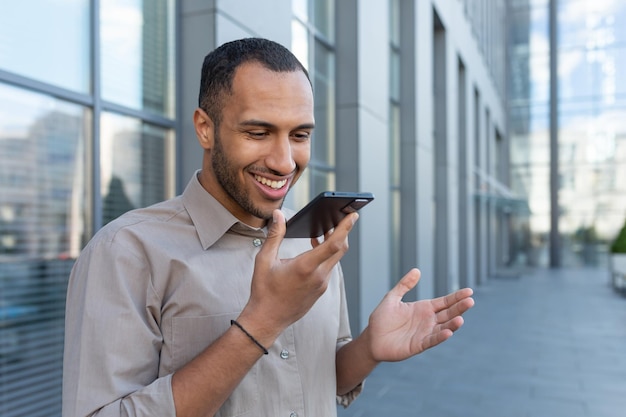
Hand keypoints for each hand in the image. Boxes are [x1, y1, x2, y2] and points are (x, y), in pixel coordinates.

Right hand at [239, 209, 358, 341]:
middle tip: (340, 218)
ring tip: (323, 232)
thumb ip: (274, 235)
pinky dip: (326, 257)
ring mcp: (321, 285)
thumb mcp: (264, 260)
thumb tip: (278, 215)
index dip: (345, 228)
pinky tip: (316, 251)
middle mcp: (318, 276)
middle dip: (342, 232)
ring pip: (335, 260)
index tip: (353, 215)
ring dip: (333, 245)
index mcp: (306, 267)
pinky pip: (329, 269)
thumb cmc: (264, 291)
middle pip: (340, 250)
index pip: (334, 244)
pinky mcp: (320, 291)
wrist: (267, 319)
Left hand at [366, 268, 473, 361]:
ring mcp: (425, 333)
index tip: (469, 291)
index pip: (445, 301)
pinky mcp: (418, 345)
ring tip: (461, 319)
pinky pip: (432, 340)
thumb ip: (404, 285)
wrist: (372, 338)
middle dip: (460, 308)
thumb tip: (416, 270)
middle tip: (470, 301)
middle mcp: (428, 320)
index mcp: (424, 308)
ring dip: (453, 324)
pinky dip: (440, 337)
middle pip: (448, 313)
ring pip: (443, 327)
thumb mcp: (392, 298)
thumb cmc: (382, 318)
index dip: (457, 297)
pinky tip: (448, 332)